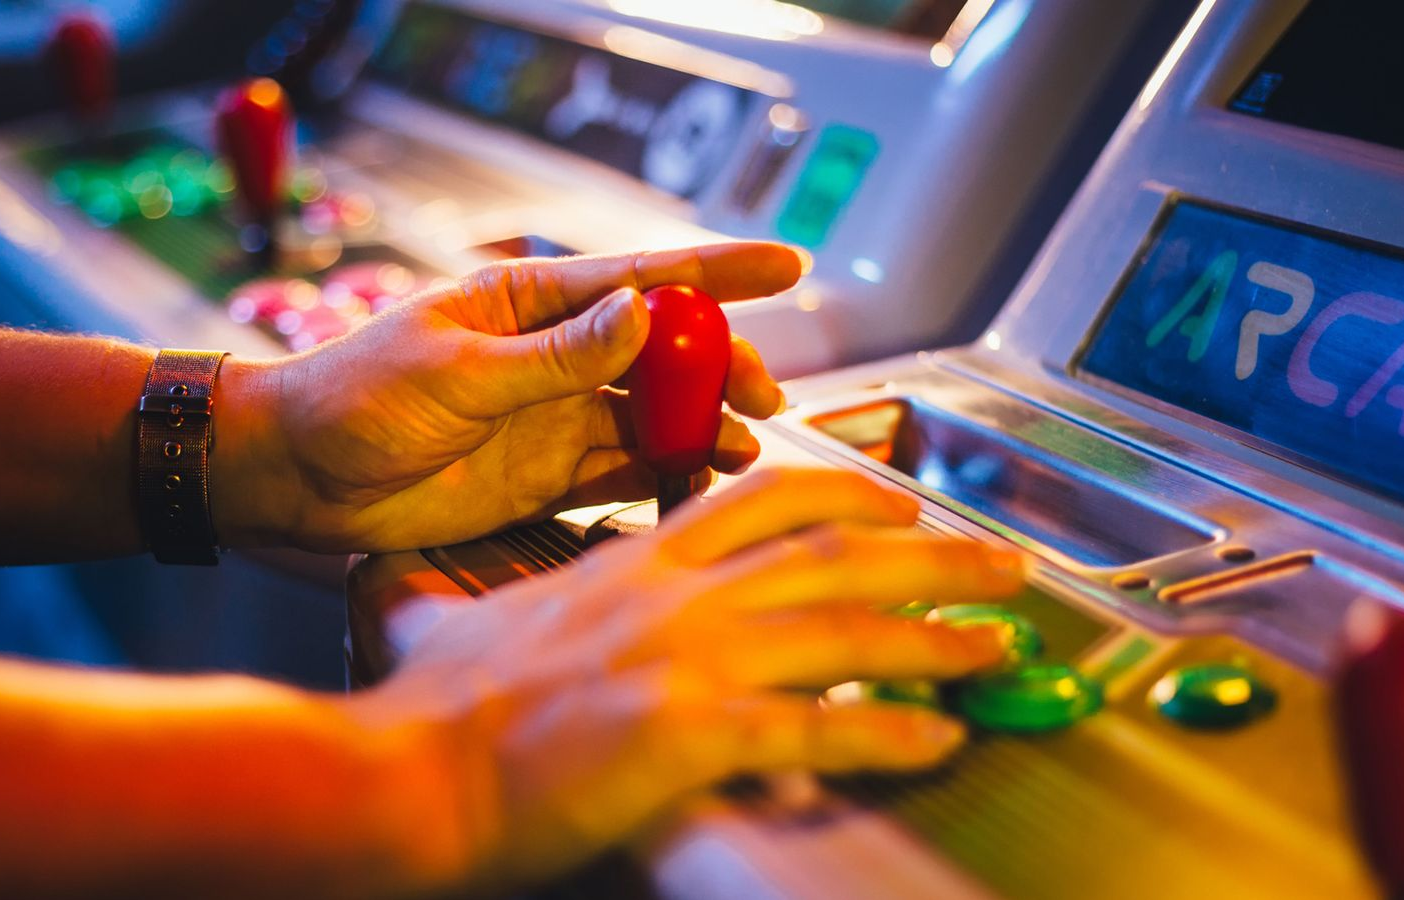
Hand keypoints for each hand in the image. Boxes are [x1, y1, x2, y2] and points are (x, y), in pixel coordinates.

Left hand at [209, 244, 802, 552]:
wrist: (297, 478)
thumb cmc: (354, 399)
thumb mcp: (454, 371)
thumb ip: (553, 357)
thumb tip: (642, 316)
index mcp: (528, 304)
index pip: (638, 278)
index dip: (717, 273)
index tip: (788, 265)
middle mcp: (553, 357)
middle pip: (662, 353)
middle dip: (720, 366)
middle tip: (765, 394)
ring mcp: (553, 417)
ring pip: (652, 416)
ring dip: (701, 427)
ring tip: (744, 447)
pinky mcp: (546, 477)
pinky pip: (623, 471)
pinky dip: (666, 476)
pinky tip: (701, 481)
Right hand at [346, 468, 1027, 893]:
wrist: (409, 774)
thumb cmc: (431, 711)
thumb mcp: (446, 620)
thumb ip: (458, 599)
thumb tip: (401, 584)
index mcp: (633, 565)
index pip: (759, 498)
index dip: (845, 491)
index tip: (897, 500)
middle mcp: (674, 596)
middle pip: (832, 549)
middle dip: (932, 551)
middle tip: (1001, 565)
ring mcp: (686, 660)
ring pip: (844, 624)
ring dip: (936, 634)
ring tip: (997, 645)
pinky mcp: (691, 734)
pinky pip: (817, 726)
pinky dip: (887, 732)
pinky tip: (935, 740)